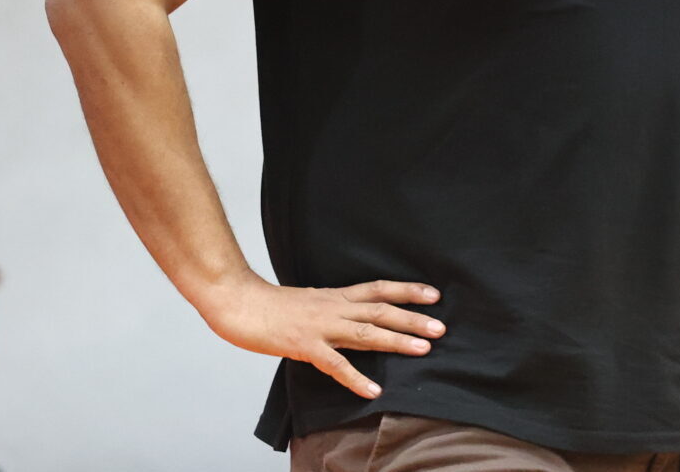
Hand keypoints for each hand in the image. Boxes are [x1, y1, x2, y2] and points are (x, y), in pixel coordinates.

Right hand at [206, 277, 445, 398]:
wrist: (238, 302)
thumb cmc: (269, 305)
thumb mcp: (308, 302)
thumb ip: (331, 310)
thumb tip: (353, 318)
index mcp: (334, 296)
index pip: (378, 288)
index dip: (406, 290)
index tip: (433, 294)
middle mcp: (333, 307)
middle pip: (380, 310)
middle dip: (413, 319)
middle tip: (441, 327)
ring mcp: (320, 326)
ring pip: (366, 332)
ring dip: (396, 341)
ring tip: (423, 350)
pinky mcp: (304, 345)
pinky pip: (335, 364)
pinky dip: (356, 379)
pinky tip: (374, 391)